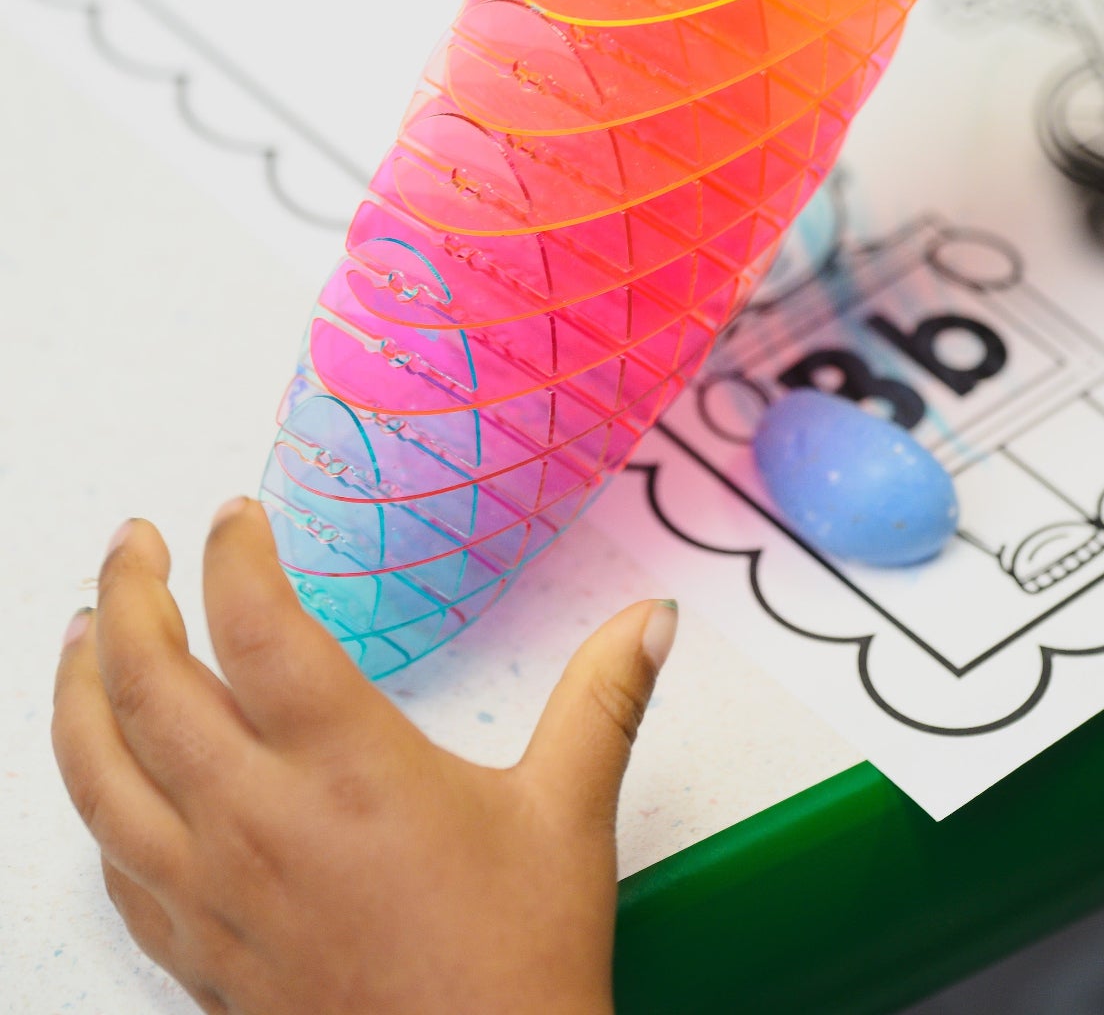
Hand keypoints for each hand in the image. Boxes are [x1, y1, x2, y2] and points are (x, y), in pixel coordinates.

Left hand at [51, 500, 677, 1014]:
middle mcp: (260, 823)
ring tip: (81, 634)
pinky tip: (106, 781)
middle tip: (132, 545)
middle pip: (150, 687)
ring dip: (80, 691)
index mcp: (348, 771)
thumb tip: (650, 620)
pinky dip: (96, 801)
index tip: (233, 514)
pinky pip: (113, 865)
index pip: (258, 630)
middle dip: (127, 597)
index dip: (235, 556)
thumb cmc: (514, 962)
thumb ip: (604, 700)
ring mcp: (214, 893)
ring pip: (100, 776)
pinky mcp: (200, 952)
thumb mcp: (569, 814)